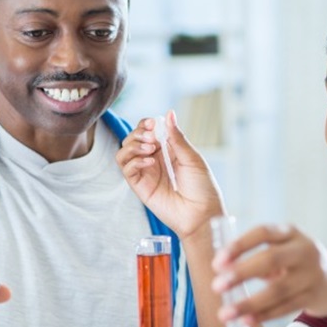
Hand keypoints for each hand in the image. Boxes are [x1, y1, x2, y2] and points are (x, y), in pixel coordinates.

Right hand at [116, 111, 224, 239]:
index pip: (147, 131)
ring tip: (150, 148)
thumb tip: (169, 113)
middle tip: (152, 137)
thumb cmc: (202, 188)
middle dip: (138, 133)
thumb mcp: (192, 157)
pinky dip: (134, 161)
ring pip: (124, 152)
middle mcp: (153, 160)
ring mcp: (145, 173)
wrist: (202, 213)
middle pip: (132, 139)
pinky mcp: (140, 186)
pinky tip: (150, 162)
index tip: (153, 124)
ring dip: (133, 145)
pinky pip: (127, 169)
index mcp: (167, 150)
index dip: (146, 124)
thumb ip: (177, 137)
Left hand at [211, 224, 326, 322]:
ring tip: (225, 314)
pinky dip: (264, 315)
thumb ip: (258, 256)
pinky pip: (286, 308)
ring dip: (249, 303)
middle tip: (216, 286)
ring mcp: (312, 275)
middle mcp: (304, 250)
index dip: (239, 246)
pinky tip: (246, 321)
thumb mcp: (284, 248)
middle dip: (241, 273)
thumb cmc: (298, 263)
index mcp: (291, 233)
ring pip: (278, 290)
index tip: (217, 262)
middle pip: (271, 259)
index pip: (263, 233)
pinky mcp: (314, 297)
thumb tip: (222, 272)